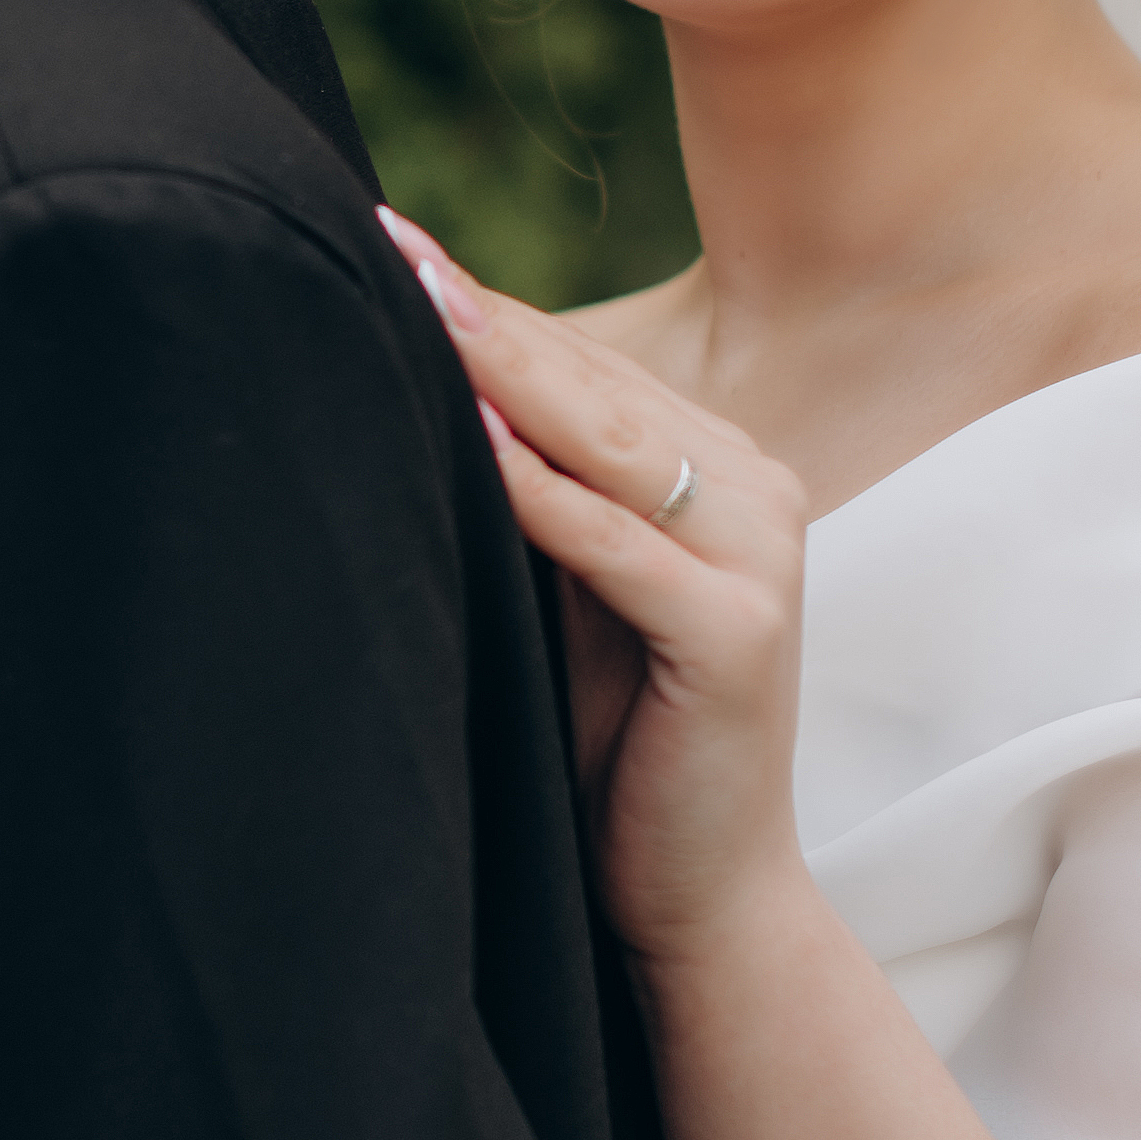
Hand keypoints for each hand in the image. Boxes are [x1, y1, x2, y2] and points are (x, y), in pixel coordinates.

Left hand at [377, 217, 810, 970]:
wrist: (701, 899)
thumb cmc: (614, 751)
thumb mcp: (566, 596)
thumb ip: (528, 498)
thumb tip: (415, 393)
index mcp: (717, 472)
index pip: (581, 369)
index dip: (483, 308)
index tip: (386, 241)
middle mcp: (754, 491)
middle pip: (590, 385)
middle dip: (481, 314)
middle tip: (381, 240)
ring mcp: (759, 557)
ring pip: (607, 440)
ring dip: (503, 368)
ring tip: (414, 299)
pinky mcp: (738, 632)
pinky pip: (616, 541)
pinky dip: (535, 486)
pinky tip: (464, 428)